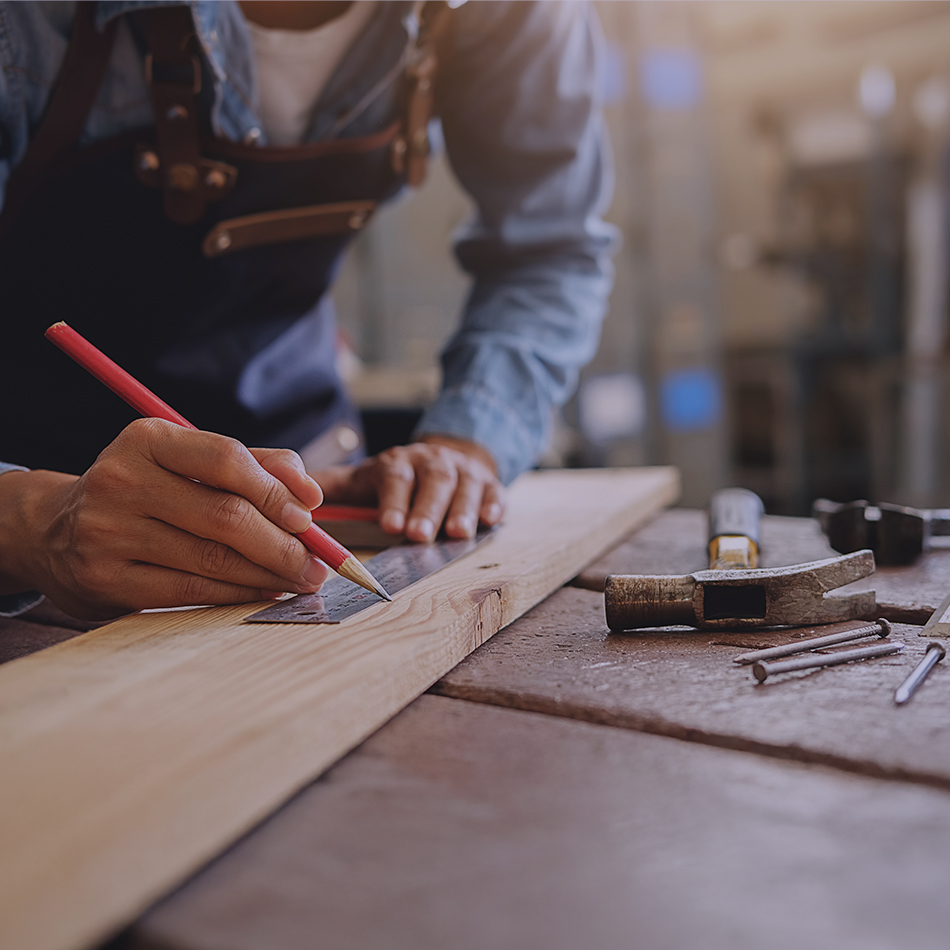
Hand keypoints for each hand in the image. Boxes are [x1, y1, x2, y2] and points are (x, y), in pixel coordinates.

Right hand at [0, 419, 328, 618]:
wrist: (55, 531)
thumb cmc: (147, 491)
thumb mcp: (187, 462)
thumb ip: (254, 465)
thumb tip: (310, 493)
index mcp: (148, 440)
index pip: (226, 459)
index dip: (277, 490)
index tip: (311, 515)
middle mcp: (123, 480)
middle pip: (226, 516)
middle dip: (284, 544)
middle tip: (319, 564)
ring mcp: (109, 532)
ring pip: (213, 559)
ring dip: (269, 574)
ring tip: (301, 579)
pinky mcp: (106, 580)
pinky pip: (190, 590)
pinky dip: (238, 594)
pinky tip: (265, 591)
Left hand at [313, 436, 505, 542]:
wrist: (445, 459)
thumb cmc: (397, 479)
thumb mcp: (363, 479)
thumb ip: (330, 488)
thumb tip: (286, 494)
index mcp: (398, 462)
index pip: (395, 477)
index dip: (394, 500)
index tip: (389, 525)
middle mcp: (432, 463)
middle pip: (432, 481)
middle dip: (426, 508)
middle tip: (418, 535)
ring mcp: (463, 473)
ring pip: (464, 487)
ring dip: (461, 510)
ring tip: (457, 534)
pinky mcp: (489, 484)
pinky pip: (494, 492)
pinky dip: (493, 506)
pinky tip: (490, 520)